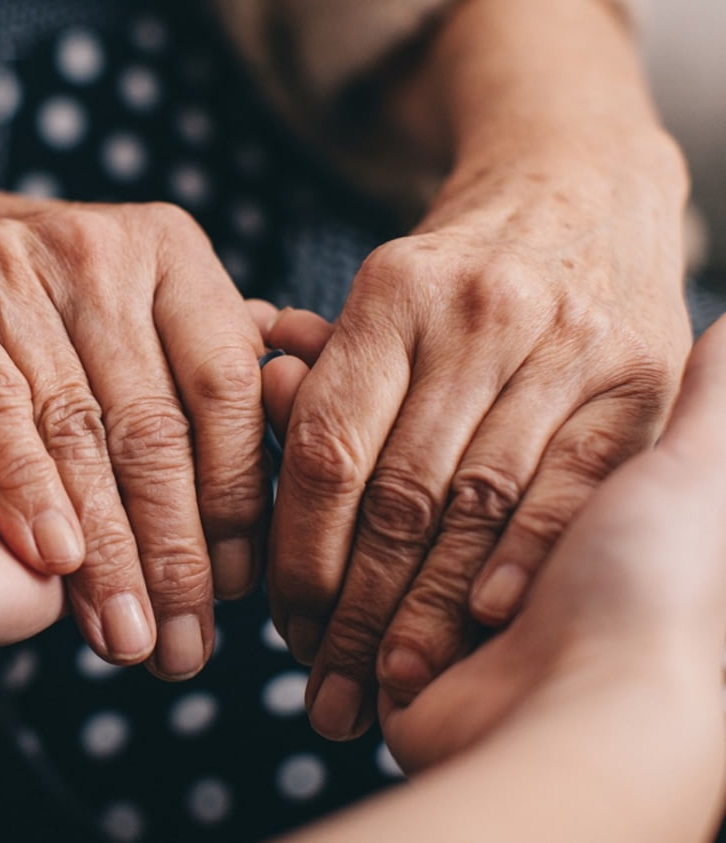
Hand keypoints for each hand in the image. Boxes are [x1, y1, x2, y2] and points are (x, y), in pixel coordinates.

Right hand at [0, 189, 268, 678]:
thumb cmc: (62, 308)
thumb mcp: (147, 315)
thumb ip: (214, 375)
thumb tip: (295, 464)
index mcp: (172, 251)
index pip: (225, 390)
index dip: (238, 500)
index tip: (237, 594)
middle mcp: (98, 250)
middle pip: (151, 423)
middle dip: (172, 552)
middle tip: (181, 647)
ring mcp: (12, 268)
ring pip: (74, 431)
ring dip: (103, 550)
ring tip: (124, 636)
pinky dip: (25, 490)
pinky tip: (54, 563)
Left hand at [268, 147, 692, 739]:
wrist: (584, 192)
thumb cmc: (454, 274)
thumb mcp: (379, 299)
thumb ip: (321, 367)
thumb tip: (261, 398)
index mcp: (394, 291)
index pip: (328, 446)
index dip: (300, 551)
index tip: (284, 626)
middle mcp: (479, 312)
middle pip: (401, 490)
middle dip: (358, 605)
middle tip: (327, 682)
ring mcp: (565, 342)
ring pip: (480, 502)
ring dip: (432, 608)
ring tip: (392, 680)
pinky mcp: (635, 375)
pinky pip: (570, 489)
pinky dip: (522, 561)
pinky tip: (486, 623)